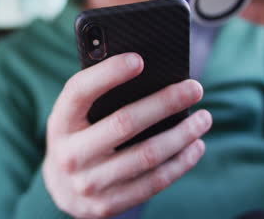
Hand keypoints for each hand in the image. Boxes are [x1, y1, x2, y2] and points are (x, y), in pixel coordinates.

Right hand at [43, 53, 211, 218]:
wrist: (61, 188)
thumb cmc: (75, 139)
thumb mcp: (73, 117)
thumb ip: (96, 97)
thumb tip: (147, 74)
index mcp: (59, 123)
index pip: (79, 92)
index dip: (108, 73)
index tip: (139, 60)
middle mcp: (70, 154)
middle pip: (124, 123)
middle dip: (165, 102)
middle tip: (194, 88)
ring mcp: (88, 183)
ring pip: (147, 155)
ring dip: (182, 134)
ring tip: (203, 118)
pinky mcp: (107, 205)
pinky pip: (153, 182)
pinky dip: (180, 163)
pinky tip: (194, 146)